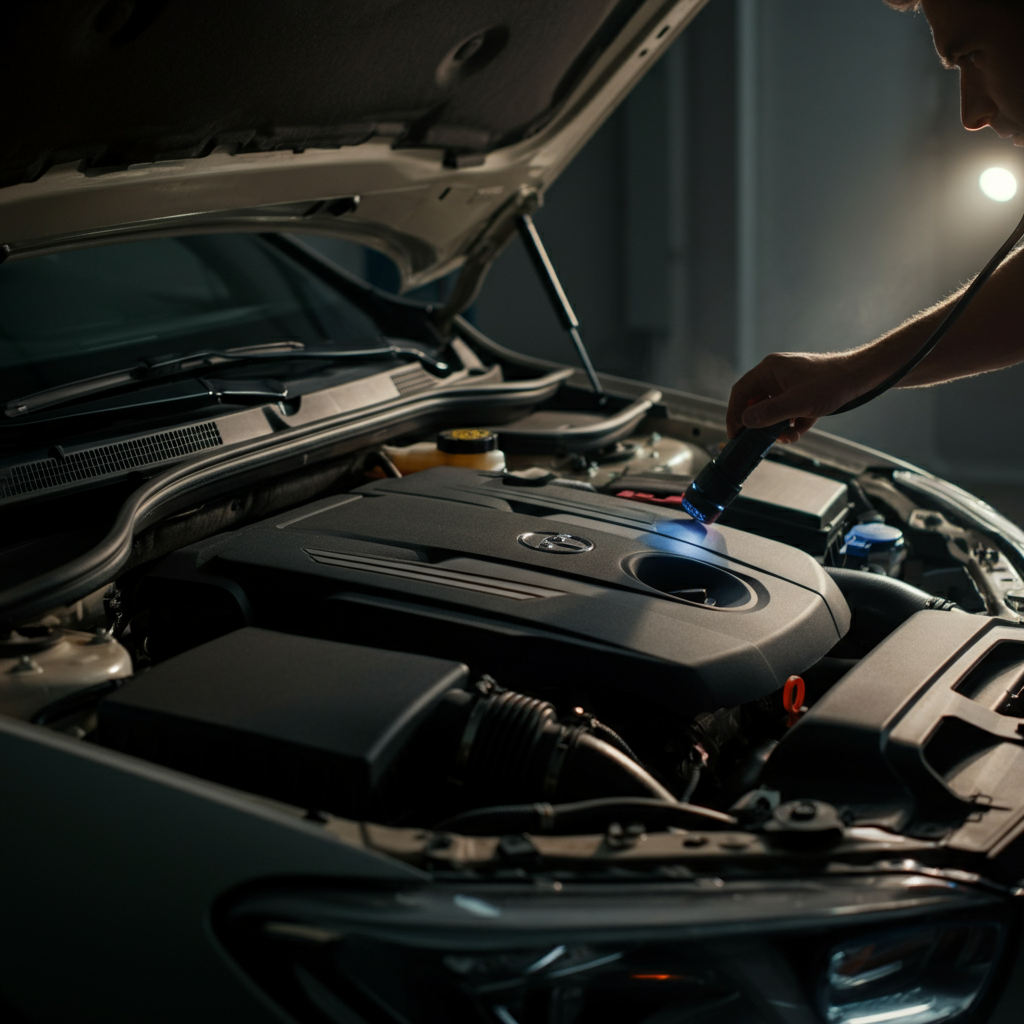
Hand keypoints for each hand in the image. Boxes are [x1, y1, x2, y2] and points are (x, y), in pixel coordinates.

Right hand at [726, 350, 876, 441]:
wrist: (862, 377)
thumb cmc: (831, 384)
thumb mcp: (798, 402)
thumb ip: (770, 413)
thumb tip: (746, 422)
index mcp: (769, 370)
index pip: (741, 391)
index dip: (734, 413)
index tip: (735, 434)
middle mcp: (776, 375)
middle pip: (756, 402)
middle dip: (760, 424)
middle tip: (761, 440)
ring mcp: (790, 384)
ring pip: (773, 409)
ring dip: (778, 426)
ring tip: (789, 437)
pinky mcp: (802, 393)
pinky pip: (788, 411)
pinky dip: (792, 423)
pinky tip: (800, 430)